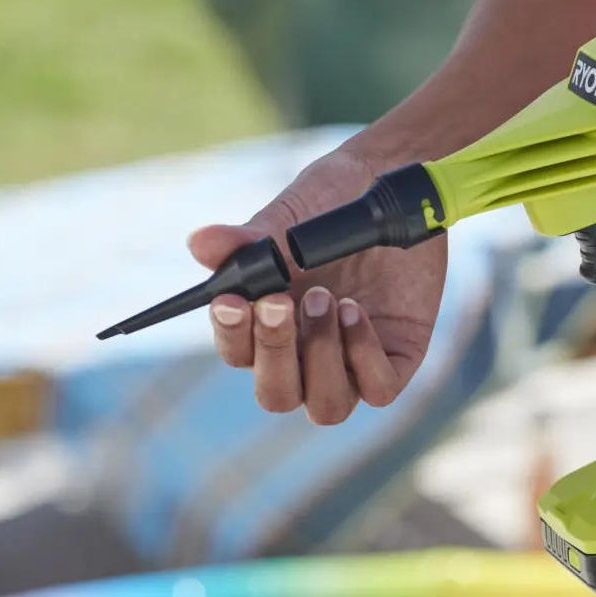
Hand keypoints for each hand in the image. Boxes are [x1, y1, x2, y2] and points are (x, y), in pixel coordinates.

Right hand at [188, 147, 446, 422]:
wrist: (395, 190)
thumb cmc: (334, 206)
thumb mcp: (291, 217)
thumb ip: (249, 239)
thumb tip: (199, 244)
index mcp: (268, 325)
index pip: (238, 352)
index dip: (231, 335)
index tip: (230, 300)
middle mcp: (306, 354)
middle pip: (277, 394)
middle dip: (274, 351)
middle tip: (280, 301)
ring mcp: (352, 362)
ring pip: (326, 406)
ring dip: (320, 357)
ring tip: (326, 297)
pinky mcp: (396, 358)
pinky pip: (377, 389)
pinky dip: (364, 355)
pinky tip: (356, 310)